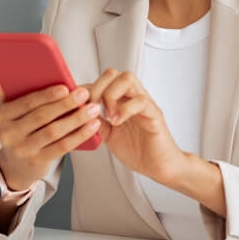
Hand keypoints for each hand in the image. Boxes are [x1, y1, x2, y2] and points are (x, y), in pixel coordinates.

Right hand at [0, 77, 101, 190]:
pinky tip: (92, 126)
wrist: (15, 166)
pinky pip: (62, 146)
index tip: (66, 87)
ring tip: (93, 109)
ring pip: (54, 131)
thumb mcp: (9, 114)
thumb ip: (7, 95)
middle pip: (42, 116)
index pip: (26, 102)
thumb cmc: (18, 131)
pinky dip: (79, 135)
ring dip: (77, 119)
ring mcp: (22, 150)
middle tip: (84, 94)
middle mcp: (8, 134)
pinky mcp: (37, 162)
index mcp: (0, 116)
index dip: (47, 95)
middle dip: (66, 104)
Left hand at [86, 69, 185, 183]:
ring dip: (110, 95)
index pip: (103, 80)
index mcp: (122, 101)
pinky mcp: (154, 114)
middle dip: (97, 88)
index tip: (79, 104)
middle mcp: (133, 98)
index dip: (88, 88)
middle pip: (113, 73)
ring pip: (127, 79)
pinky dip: (124, 110)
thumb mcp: (109, 136)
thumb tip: (80, 113)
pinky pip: (140, 101)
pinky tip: (117, 123)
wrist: (159, 166)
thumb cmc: (139, 151)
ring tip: (107, 115)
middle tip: (92, 107)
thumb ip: (97, 122)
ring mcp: (144, 104)